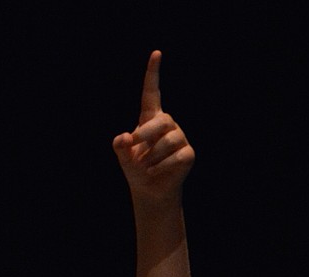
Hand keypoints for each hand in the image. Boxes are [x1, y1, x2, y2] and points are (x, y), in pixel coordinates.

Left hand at [112, 51, 194, 201]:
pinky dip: (162, 167)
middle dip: (145, 134)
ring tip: (146, 167)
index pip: (151, 93)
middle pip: (161, 121)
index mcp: (150, 119)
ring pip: (168, 141)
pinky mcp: (188, 154)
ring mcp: (180, 138)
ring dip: (152, 157)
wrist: (150, 191)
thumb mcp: (123, 158)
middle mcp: (167, 125)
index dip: (153, 74)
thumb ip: (120, 147)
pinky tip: (154, 172)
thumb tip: (123, 138)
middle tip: (132, 145)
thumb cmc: (136, 170)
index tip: (156, 53)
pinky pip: (176, 157)